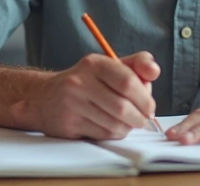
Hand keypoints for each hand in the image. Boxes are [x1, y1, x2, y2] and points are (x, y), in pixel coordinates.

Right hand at [31, 51, 159, 139]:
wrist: (44, 97)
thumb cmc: (87, 82)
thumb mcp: (109, 65)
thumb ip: (137, 65)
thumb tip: (154, 72)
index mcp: (94, 64)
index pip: (127, 80)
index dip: (144, 97)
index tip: (150, 106)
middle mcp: (80, 82)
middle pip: (122, 106)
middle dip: (139, 117)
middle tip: (143, 119)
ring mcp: (72, 104)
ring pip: (114, 124)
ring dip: (127, 128)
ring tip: (127, 123)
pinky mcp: (68, 124)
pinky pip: (102, 135)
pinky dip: (113, 134)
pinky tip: (111, 127)